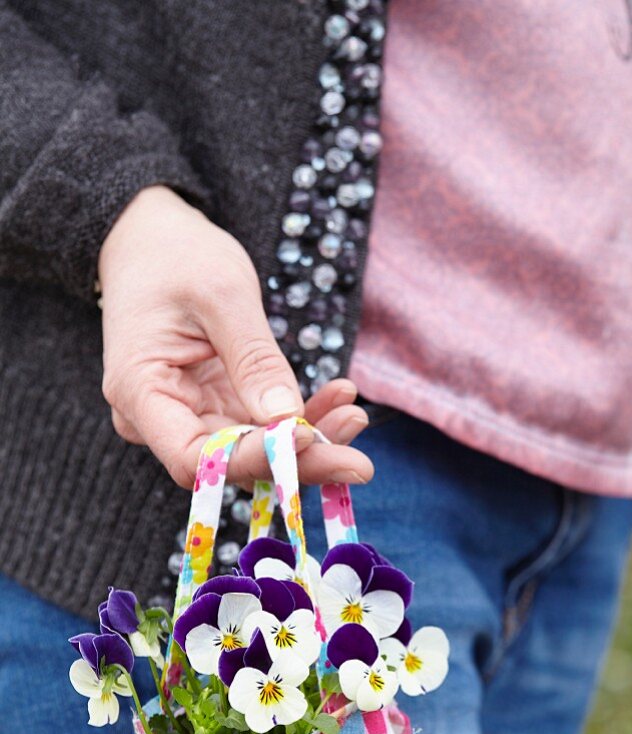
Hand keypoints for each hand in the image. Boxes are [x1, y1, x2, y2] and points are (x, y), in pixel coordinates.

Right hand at [98, 186, 372, 488]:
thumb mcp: (222, 294)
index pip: (195, 458)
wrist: (153, 240)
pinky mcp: (214, 407)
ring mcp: (188, 416)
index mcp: (140, 392)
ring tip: (354, 416)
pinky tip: (339, 397)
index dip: (253, 459)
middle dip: (298, 462)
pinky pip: (260, 427)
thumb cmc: (176, 255)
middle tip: (359, 462)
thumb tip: (288, 418)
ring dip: (309, 442)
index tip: (308, 438)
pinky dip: (301, 417)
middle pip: (231, 464)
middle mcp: (157, 418)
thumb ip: (254, 358)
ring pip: (253, 451)